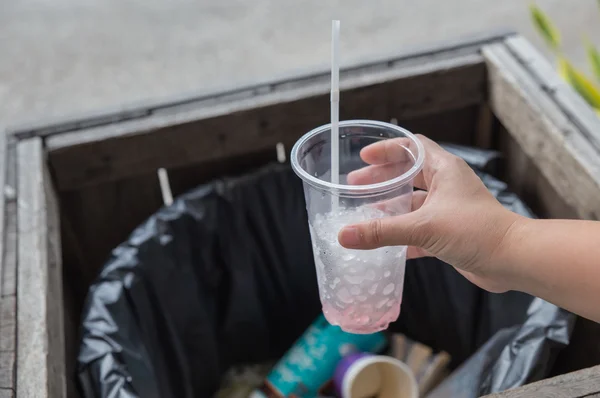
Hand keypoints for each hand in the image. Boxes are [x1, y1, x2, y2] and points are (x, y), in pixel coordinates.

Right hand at [338, 135, 523, 292]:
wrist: (513, 260)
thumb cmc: (477, 231)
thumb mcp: (423, 227)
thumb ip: (382, 231)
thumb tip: (344, 235)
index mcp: (444, 170)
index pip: (412, 147)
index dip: (387, 149)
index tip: (363, 156)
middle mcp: (447, 186)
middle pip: (408, 174)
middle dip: (382, 179)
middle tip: (356, 185)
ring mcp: (449, 209)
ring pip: (413, 203)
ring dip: (390, 207)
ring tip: (364, 212)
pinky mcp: (450, 232)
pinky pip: (419, 228)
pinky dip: (402, 234)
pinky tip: (384, 243)